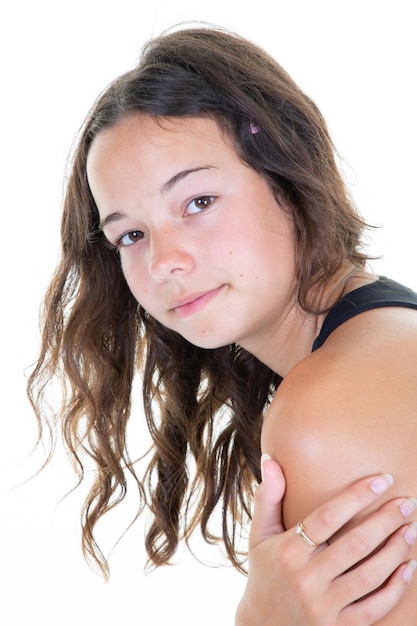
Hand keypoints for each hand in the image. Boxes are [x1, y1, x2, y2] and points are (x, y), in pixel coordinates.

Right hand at [235, 456, 416, 625]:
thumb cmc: (265, 571)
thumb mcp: (259, 535)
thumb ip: (268, 497)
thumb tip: (271, 459)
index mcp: (288, 551)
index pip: (327, 518)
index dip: (357, 496)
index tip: (382, 480)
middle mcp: (306, 579)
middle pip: (355, 544)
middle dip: (386, 520)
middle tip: (408, 501)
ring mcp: (323, 607)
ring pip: (370, 575)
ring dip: (396, 549)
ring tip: (411, 527)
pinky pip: (374, 608)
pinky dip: (396, 587)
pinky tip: (408, 566)